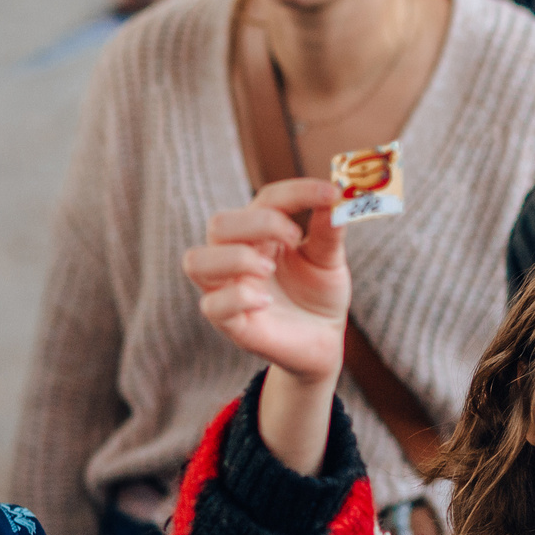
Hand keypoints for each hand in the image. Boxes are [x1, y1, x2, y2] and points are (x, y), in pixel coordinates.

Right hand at [183, 180, 348, 384]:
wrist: (324, 342)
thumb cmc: (319, 295)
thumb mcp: (330, 260)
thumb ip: (329, 232)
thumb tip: (336, 199)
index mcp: (260, 234)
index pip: (267, 199)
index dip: (296, 192)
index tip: (331, 194)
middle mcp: (236, 256)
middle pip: (219, 224)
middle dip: (258, 223)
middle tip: (294, 238)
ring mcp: (229, 290)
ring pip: (197, 261)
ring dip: (234, 258)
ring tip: (268, 269)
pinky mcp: (232, 324)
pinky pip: (212, 306)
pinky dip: (237, 298)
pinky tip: (265, 302)